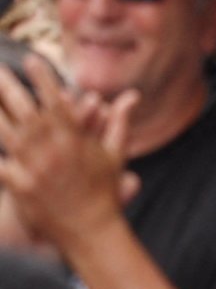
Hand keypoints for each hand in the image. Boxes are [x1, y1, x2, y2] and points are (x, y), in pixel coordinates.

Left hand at [0, 58, 135, 251]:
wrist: (91, 229)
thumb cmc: (104, 191)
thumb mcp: (115, 153)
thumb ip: (119, 121)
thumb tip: (132, 96)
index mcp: (75, 138)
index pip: (56, 101)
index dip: (43, 79)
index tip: (32, 59)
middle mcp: (53, 149)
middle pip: (27, 112)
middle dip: (10, 88)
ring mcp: (35, 168)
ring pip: (7, 134)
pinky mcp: (20, 187)